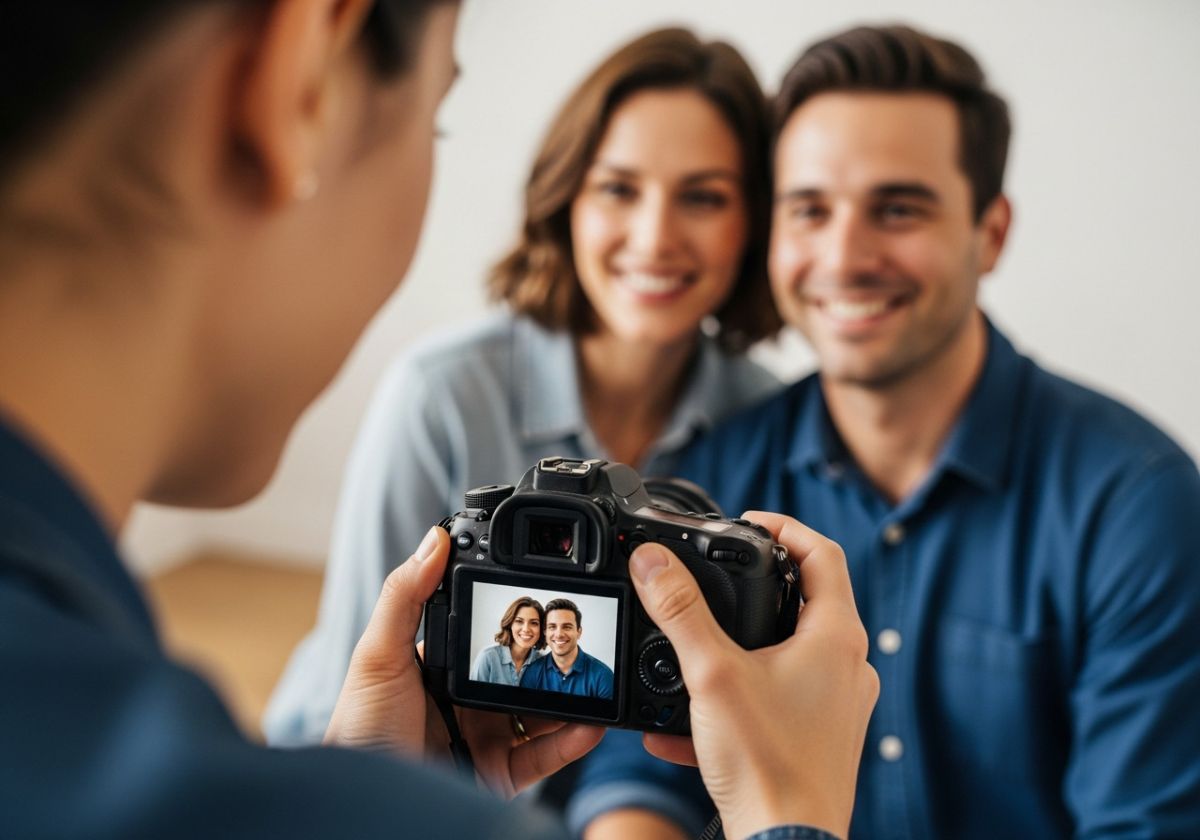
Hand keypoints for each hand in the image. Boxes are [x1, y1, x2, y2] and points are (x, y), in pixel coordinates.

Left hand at [324, 527, 602, 796]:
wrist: (365, 807)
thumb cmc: (358, 732)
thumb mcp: (378, 656)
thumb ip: (404, 596)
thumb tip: (433, 538)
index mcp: (441, 667)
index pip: (486, 635)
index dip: (515, 618)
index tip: (545, 594)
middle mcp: (466, 701)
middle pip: (521, 671)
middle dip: (552, 656)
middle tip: (581, 635)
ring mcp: (486, 737)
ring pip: (542, 711)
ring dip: (572, 696)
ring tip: (598, 676)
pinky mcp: (500, 774)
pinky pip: (546, 754)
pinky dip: (573, 740)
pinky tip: (593, 722)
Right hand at [630, 512, 878, 839]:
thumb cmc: (768, 765)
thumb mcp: (711, 674)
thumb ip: (679, 611)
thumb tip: (652, 560)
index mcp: (836, 638)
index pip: (824, 554)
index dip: (786, 527)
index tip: (749, 522)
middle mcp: (849, 667)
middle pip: (809, 601)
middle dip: (758, 588)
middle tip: (719, 576)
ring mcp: (840, 706)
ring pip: (790, 653)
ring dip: (743, 645)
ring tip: (696, 650)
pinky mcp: (822, 739)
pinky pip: (779, 700)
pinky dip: (738, 696)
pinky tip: (685, 726)